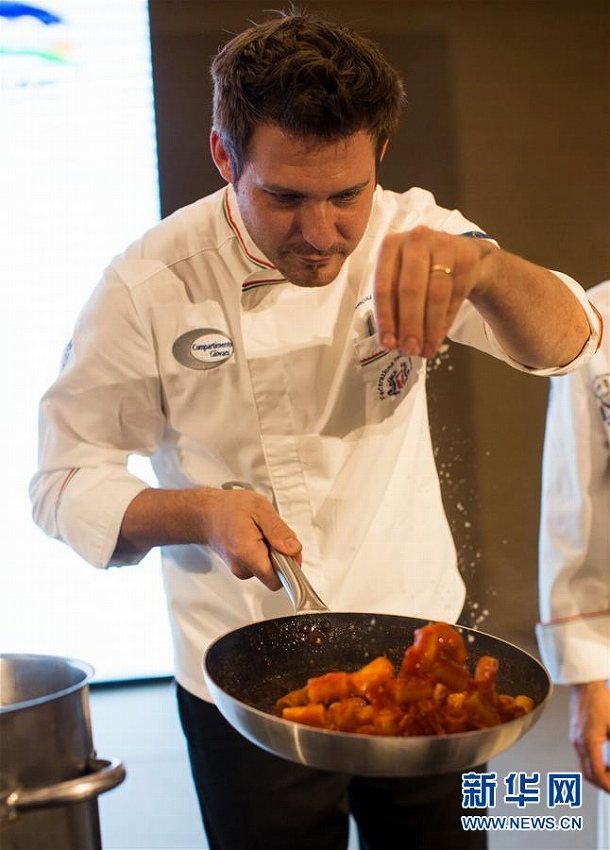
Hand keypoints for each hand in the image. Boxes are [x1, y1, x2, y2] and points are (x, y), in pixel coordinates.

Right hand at [196, 487, 301, 590]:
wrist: (206, 513)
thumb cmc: (229, 508)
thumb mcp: (260, 509)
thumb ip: (278, 530)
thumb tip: (293, 549)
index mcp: (247, 553)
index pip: (275, 580)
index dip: (289, 566)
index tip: (288, 548)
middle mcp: (241, 567)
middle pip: (274, 574)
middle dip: (281, 555)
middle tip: (271, 533)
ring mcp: (239, 569)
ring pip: (268, 569)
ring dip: (272, 552)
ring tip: (261, 532)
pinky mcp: (240, 567)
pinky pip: (260, 565)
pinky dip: (264, 552)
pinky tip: (256, 537)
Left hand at [373, 225, 494, 357]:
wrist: (462, 254)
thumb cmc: (421, 271)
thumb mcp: (400, 278)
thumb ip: (393, 306)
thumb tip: (393, 343)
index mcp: (390, 246)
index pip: (384, 287)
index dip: (386, 319)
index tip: (388, 344)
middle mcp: (416, 240)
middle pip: (411, 289)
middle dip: (410, 324)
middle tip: (410, 350)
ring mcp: (444, 246)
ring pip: (436, 293)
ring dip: (430, 327)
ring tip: (425, 350)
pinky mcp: (467, 257)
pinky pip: (456, 295)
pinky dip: (445, 320)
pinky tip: (438, 337)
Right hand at [569, 681, 609, 791]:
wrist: (586, 685)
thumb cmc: (600, 700)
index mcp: (589, 742)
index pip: (597, 775)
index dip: (608, 786)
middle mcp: (578, 743)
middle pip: (588, 775)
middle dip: (603, 785)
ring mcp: (575, 739)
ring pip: (584, 767)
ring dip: (597, 775)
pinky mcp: (575, 734)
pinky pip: (582, 757)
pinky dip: (593, 765)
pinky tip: (604, 762)